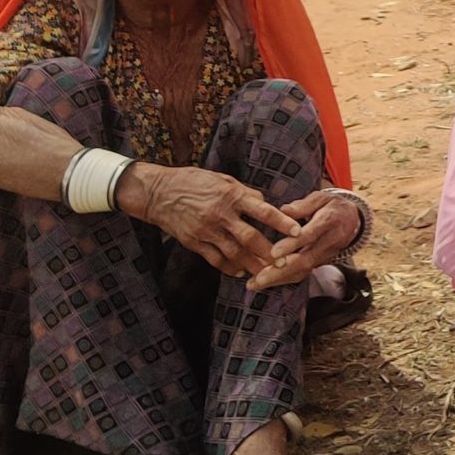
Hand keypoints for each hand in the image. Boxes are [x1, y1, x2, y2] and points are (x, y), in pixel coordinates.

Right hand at [122, 163, 301, 277]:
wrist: (157, 193)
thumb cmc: (194, 181)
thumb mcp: (223, 180)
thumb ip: (245, 193)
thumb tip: (265, 202)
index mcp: (232, 196)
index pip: (262, 210)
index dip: (281, 222)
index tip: (297, 231)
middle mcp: (221, 214)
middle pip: (250, 237)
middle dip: (269, 252)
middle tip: (286, 263)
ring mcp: (206, 230)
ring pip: (234, 252)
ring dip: (252, 265)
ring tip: (267, 274)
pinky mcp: (194, 242)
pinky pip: (214, 259)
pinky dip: (228, 267)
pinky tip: (240, 272)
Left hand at [247, 189, 364, 291]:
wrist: (354, 219)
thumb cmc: (332, 205)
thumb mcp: (321, 197)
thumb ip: (303, 205)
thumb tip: (284, 210)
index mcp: (329, 221)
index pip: (310, 235)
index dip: (293, 244)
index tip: (274, 252)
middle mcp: (329, 241)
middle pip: (305, 260)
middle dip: (280, 271)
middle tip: (258, 279)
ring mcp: (326, 255)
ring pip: (303, 270)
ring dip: (278, 279)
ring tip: (255, 284)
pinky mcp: (321, 262)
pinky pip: (303, 273)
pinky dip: (283, 279)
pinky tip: (265, 282)